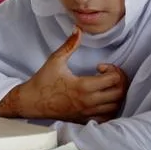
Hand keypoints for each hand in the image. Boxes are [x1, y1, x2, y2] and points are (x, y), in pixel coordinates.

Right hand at [0, 28, 127, 122]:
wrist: (31, 102)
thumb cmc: (43, 81)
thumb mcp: (55, 60)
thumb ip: (70, 44)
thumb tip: (78, 29)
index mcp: (83, 87)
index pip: (113, 79)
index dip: (113, 69)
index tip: (101, 66)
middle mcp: (88, 102)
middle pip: (119, 93)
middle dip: (119, 81)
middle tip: (109, 74)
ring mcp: (87, 113)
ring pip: (115, 106)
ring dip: (116, 94)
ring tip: (107, 86)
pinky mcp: (84, 120)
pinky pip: (106, 118)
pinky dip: (110, 108)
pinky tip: (103, 99)